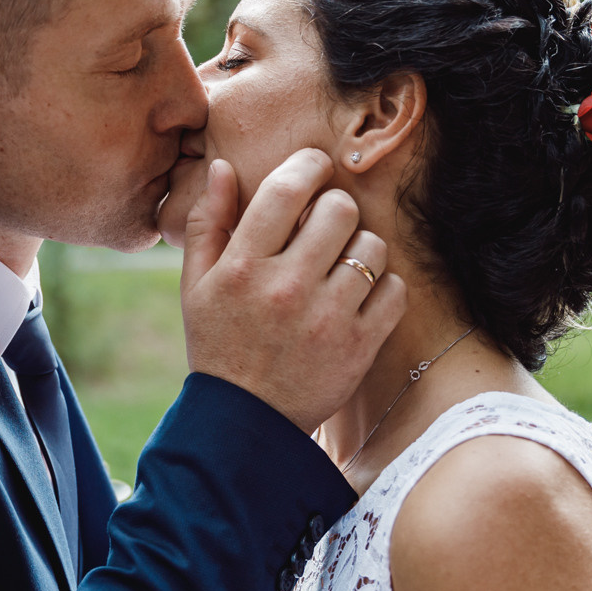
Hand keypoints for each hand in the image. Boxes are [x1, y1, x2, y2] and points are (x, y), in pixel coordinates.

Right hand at [179, 150, 405, 432]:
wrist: (245, 424)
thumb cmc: (219, 345)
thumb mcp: (197, 286)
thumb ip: (207, 223)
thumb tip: (221, 166)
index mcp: (243, 266)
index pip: (287, 188)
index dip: (309, 165)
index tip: (315, 169)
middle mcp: (286, 287)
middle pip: (340, 209)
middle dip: (336, 210)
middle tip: (327, 226)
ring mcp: (326, 317)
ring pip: (373, 246)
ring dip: (361, 250)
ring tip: (341, 267)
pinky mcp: (359, 346)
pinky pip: (394, 289)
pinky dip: (383, 288)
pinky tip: (359, 297)